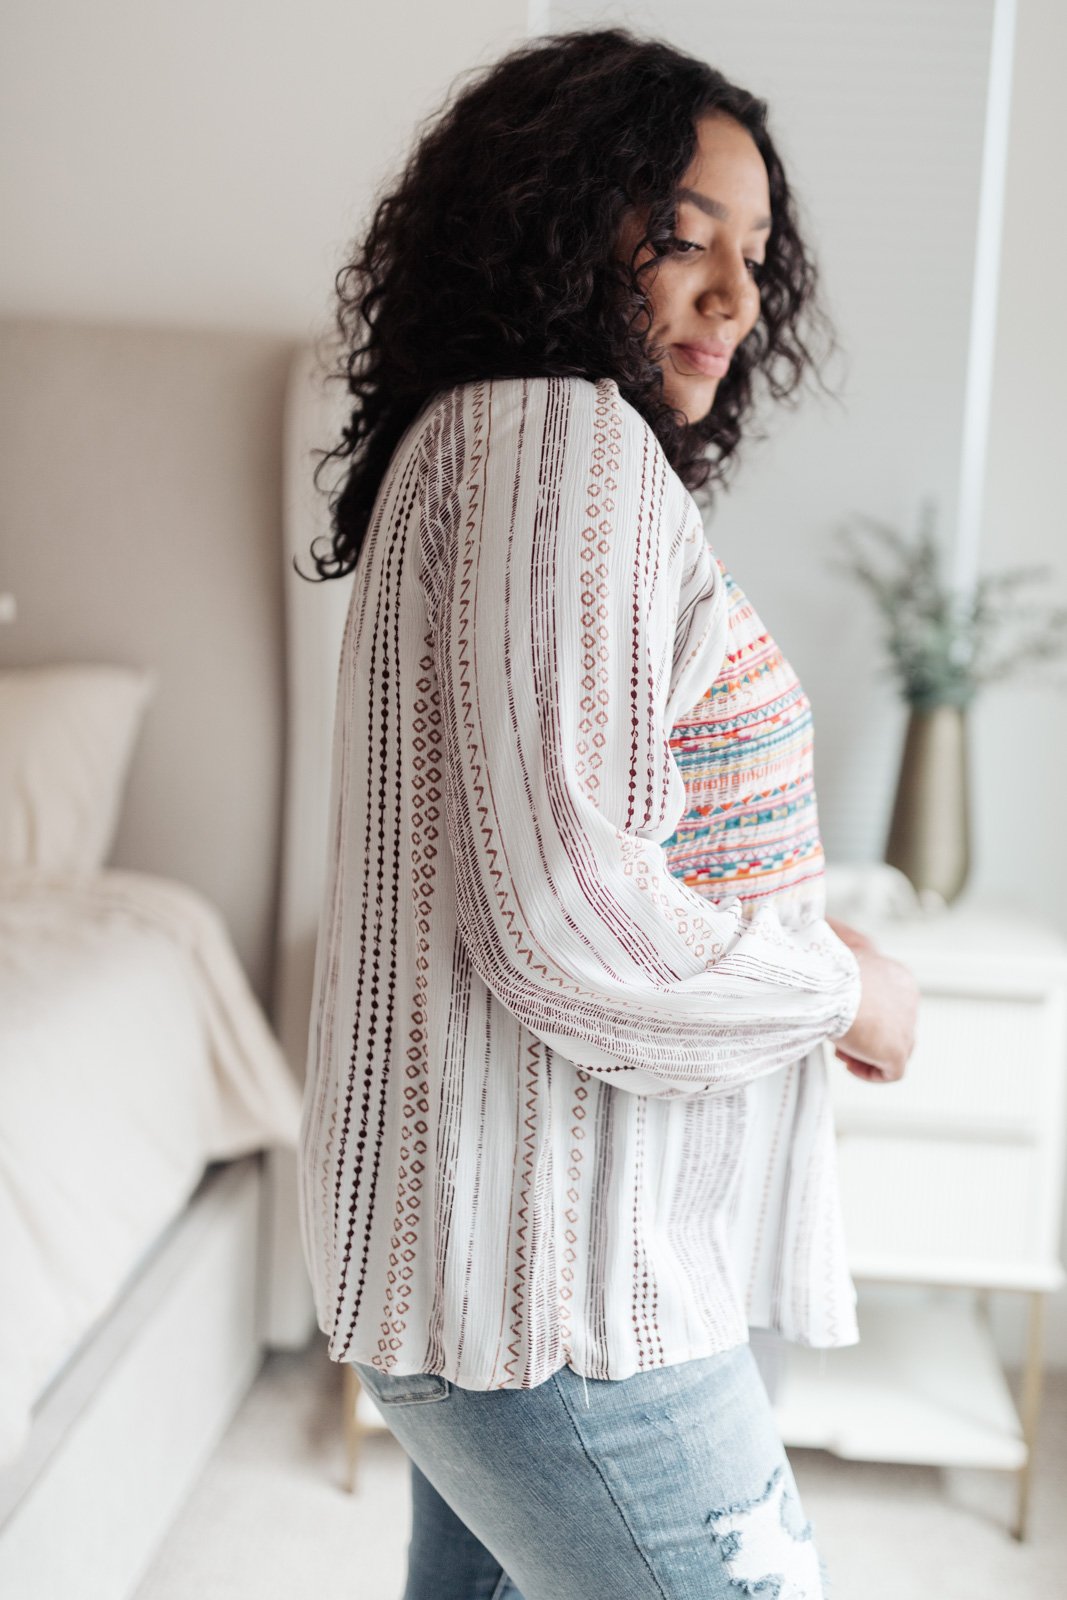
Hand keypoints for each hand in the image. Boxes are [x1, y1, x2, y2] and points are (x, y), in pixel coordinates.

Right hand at [828, 922, 918, 1084]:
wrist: (833, 984)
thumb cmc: (830, 964)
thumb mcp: (837, 941)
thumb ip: (839, 935)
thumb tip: (825, 921)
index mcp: (898, 978)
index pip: (887, 1000)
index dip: (863, 1011)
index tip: (839, 1012)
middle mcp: (909, 1003)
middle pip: (891, 1026)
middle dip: (865, 1032)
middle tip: (839, 1033)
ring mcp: (906, 1028)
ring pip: (892, 1049)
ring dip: (866, 1052)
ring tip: (841, 1049)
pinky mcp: (897, 1052)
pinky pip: (890, 1072)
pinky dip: (868, 1071)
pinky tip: (848, 1062)